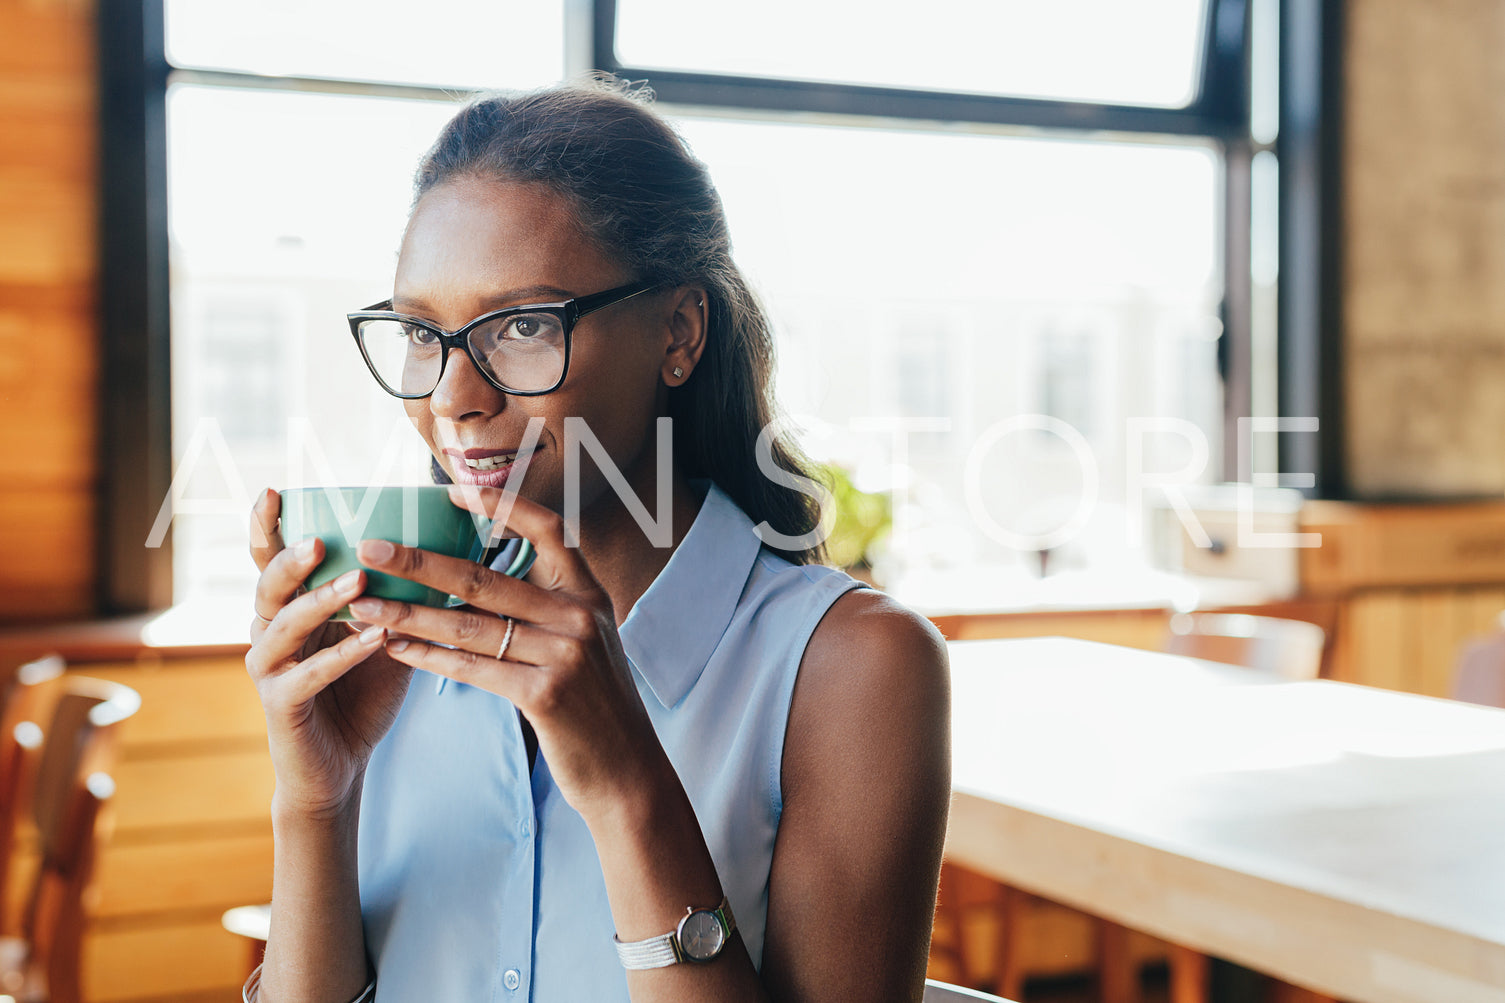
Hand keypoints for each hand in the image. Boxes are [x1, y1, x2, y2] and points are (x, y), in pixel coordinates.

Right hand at [247, 489, 415, 818]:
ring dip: (321, 601)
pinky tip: (375, 637)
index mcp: (290, 608)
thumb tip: (442, 545)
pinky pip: (308, 675)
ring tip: (358, 581)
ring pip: (283, 626)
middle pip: (268, 585)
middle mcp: (270, 632)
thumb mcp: (382, 631)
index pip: (271, 560)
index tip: (273, 490)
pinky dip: (342, 655)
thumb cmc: (362, 691)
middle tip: (319, 539)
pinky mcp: (282, 705)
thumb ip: (394, 594)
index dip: (268, 527)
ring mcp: (271, 670)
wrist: (341, 765)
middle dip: (290, 559)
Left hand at [346, 486, 665, 821]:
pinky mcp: (546, 695)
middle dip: (420, 561)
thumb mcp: (584, 645)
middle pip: (486, 578)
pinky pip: (473, 668)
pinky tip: (395, 649)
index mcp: (589, 594)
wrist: (629, 771)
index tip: (450, 490)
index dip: (500, 506)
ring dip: (409, 613)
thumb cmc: (596, 708)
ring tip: (365, 604)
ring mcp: (566, 654)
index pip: (547, 529)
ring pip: (469, 626)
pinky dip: (429, 658)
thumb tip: (481, 584)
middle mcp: (579, 616)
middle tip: (371, 548)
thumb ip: (545, 612)